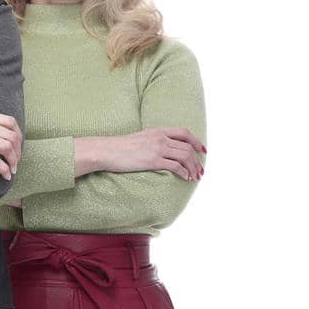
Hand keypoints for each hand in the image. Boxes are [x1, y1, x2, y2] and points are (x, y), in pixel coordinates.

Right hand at [0, 109, 21, 176]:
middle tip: (16, 161)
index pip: (10, 122)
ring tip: (12, 169)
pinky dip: (4, 170)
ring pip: (7, 149)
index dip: (18, 135)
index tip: (17, 145)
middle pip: (12, 137)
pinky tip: (5, 175)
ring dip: (13, 161)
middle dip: (18, 151)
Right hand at [76, 128, 205, 179]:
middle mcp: (160, 138)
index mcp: (158, 131)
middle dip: (197, 160)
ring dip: (193, 167)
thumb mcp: (139, 138)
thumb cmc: (118, 147)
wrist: (106, 150)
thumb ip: (152, 141)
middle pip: (187, 147)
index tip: (202, 150)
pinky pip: (175, 166)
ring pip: (185, 156)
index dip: (196, 141)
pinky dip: (184, 172)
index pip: (184, 133)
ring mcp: (157, 149)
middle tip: (200, 170)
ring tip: (195, 177)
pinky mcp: (153, 161)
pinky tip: (185, 178)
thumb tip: (159, 150)